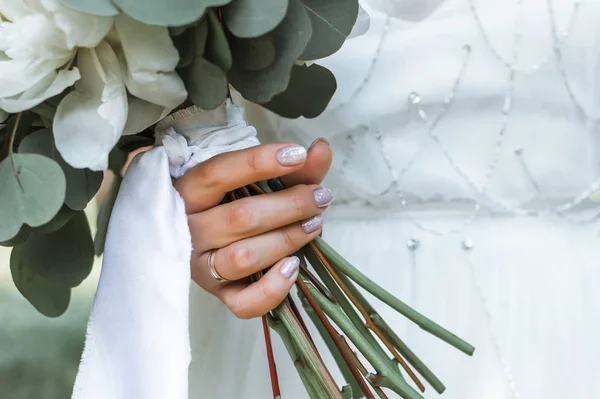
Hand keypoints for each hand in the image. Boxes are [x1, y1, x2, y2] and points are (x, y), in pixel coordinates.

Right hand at [175, 139, 331, 318]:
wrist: (211, 241)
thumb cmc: (236, 203)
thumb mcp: (259, 181)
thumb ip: (291, 169)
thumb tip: (322, 148)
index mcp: (188, 192)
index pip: (218, 173)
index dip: (259, 163)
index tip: (298, 155)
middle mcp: (189, 231)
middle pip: (240, 217)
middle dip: (289, 205)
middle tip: (320, 197)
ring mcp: (201, 267)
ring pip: (243, 257)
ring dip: (286, 239)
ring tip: (314, 225)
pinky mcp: (219, 295)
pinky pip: (244, 302)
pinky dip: (273, 288)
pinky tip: (293, 266)